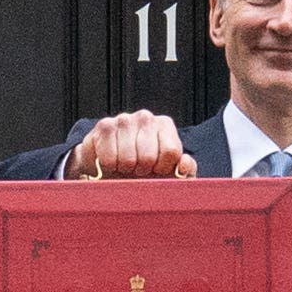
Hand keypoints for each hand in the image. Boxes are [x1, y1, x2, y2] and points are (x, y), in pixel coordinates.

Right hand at [65, 110, 197, 180]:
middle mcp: (146, 117)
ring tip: (125, 165)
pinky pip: (110, 158)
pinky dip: (110, 167)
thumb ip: (186, 170)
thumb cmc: (144, 170)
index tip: (156, 169)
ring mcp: (124, 119)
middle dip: (142, 171)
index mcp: (165, 125)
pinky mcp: (104, 126)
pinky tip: (112, 161)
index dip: (163, 168)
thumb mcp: (170, 174)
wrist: (111, 168)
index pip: (171, 152)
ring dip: (125, 169)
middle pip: (148, 157)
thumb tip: (185, 163)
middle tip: (138, 169)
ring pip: (128, 159)